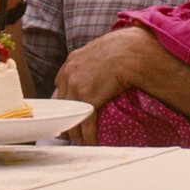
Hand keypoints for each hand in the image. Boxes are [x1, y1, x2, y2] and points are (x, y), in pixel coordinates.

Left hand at [55, 27, 163, 144]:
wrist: (128, 51)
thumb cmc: (120, 48)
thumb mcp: (98, 49)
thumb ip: (92, 59)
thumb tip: (100, 65)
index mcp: (71, 64)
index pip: (60, 87)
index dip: (65, 101)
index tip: (70, 110)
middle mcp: (69, 76)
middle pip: (62, 105)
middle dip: (67, 119)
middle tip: (72, 130)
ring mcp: (76, 88)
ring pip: (72, 117)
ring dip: (76, 133)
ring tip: (81, 141)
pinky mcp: (88, 100)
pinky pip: (85, 125)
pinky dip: (88, 136)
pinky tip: (91, 142)